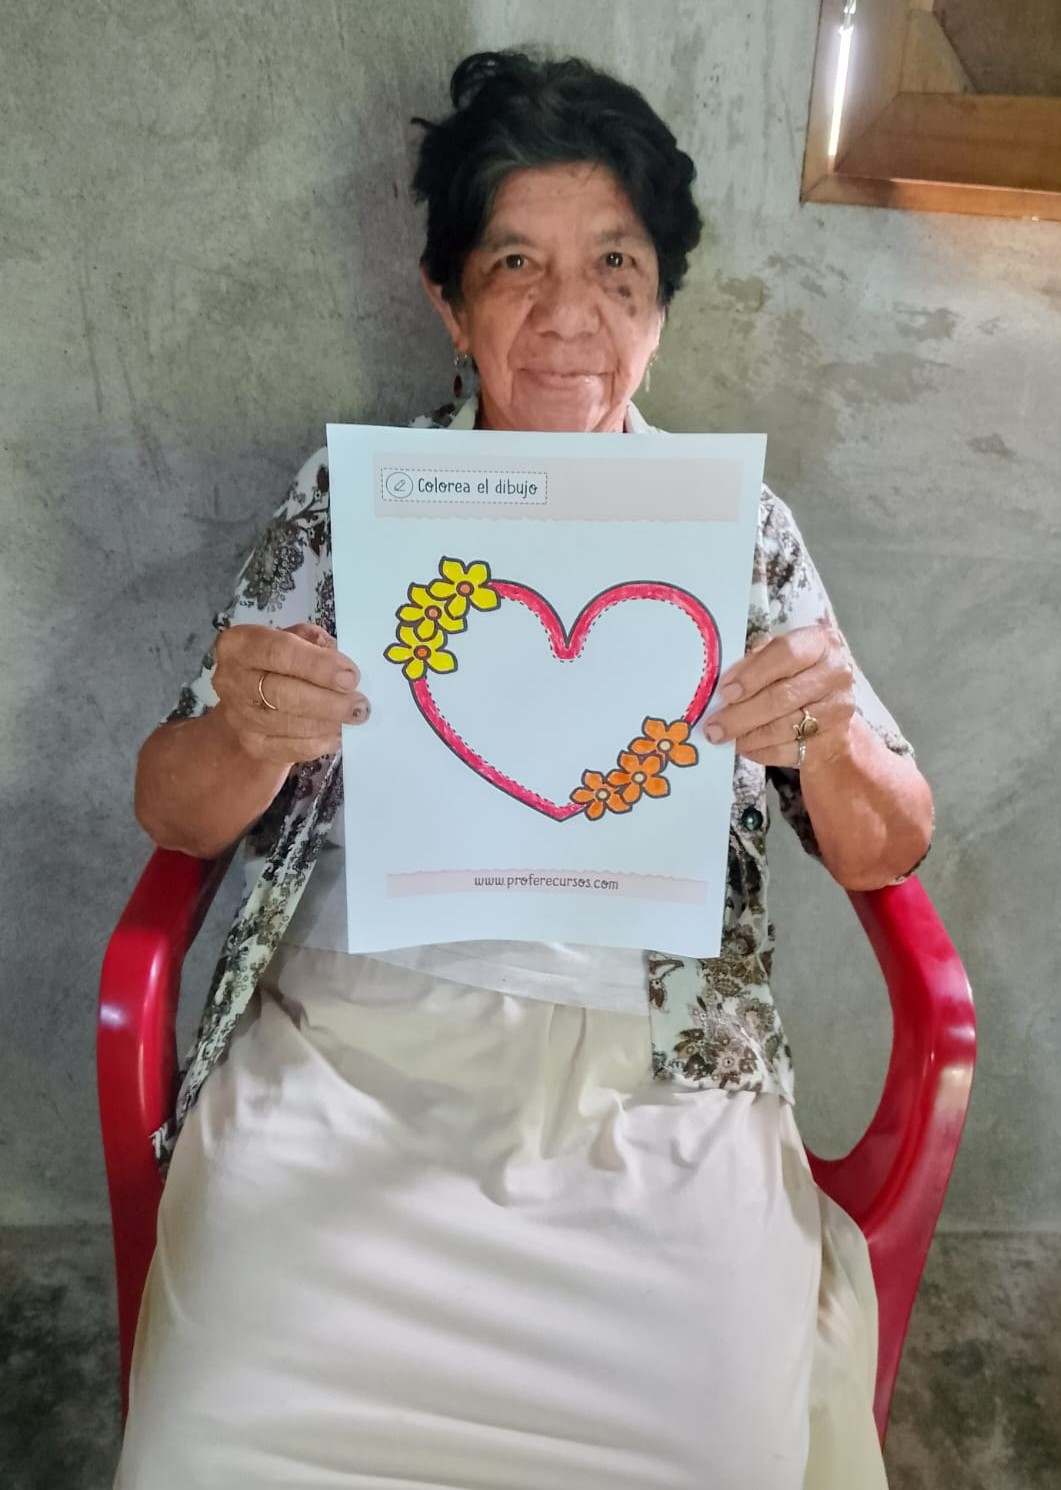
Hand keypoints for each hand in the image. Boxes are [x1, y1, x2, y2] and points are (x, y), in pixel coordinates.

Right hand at [212, 622, 367, 766]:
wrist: (253, 700)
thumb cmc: (280, 663)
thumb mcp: (296, 640)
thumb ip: (316, 644)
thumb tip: (342, 668)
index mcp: (239, 644)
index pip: (279, 652)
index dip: (317, 665)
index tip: (350, 677)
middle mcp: (231, 680)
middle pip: (282, 693)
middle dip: (327, 701)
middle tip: (360, 705)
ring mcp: (239, 716)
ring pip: (288, 723)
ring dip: (328, 723)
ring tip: (354, 717)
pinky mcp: (252, 744)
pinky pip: (290, 748)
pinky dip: (318, 743)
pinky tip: (337, 735)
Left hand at [702, 624, 855, 770]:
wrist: (830, 708)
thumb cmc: (793, 674)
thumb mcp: (775, 658)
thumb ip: (751, 665)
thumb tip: (720, 687)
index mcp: (820, 643)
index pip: (786, 654)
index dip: (752, 674)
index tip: (725, 692)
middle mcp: (835, 674)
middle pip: (782, 697)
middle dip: (741, 715)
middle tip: (713, 727)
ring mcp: (838, 710)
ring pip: (784, 728)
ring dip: (747, 736)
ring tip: (723, 738)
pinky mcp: (833, 741)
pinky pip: (789, 751)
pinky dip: (761, 751)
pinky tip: (744, 747)